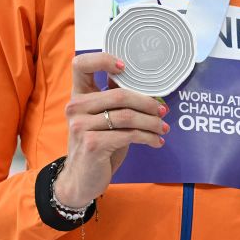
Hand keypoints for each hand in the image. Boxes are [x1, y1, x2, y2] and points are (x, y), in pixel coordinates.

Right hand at [54, 53, 168, 207]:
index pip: (81, 65)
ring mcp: (80, 126)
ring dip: (152, 123)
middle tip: (163, 111)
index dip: (103, 59)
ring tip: (163, 128)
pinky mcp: (91, 143)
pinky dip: (148, 137)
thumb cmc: (99, 145)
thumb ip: (116, 101)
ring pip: (128, 116)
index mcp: (79, 96)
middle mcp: (75, 108)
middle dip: (148, 103)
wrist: (82, 179)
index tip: (126, 67)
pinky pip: (129, 135)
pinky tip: (156, 141)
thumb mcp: (105, 119)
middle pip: (120, 94)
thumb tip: (147, 84)